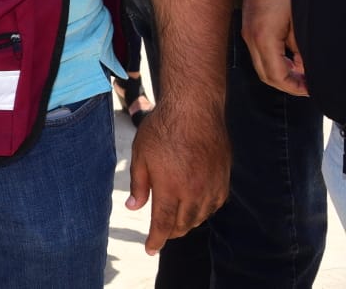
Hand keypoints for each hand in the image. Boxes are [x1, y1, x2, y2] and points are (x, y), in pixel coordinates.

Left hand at [126, 99, 230, 253]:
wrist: (194, 108)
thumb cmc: (162, 128)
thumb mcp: (141, 155)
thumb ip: (139, 185)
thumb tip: (133, 207)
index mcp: (171, 188)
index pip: (164, 224)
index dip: (156, 240)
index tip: (150, 249)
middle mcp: (194, 192)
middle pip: (183, 224)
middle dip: (170, 232)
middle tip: (160, 232)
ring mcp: (212, 186)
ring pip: (200, 216)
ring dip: (187, 222)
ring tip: (175, 220)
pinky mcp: (224, 178)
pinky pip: (215, 204)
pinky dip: (203, 210)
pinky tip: (195, 206)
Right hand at [242, 0, 306, 95]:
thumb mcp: (299, 23)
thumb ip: (300, 48)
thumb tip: (303, 66)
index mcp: (263, 38)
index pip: (276, 76)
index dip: (294, 87)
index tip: (309, 90)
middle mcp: (250, 37)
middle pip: (265, 74)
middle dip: (287, 83)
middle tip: (306, 85)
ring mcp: (246, 31)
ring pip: (261, 64)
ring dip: (280, 72)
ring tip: (301, 71)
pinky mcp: (248, 26)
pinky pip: (258, 51)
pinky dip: (274, 60)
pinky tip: (290, 56)